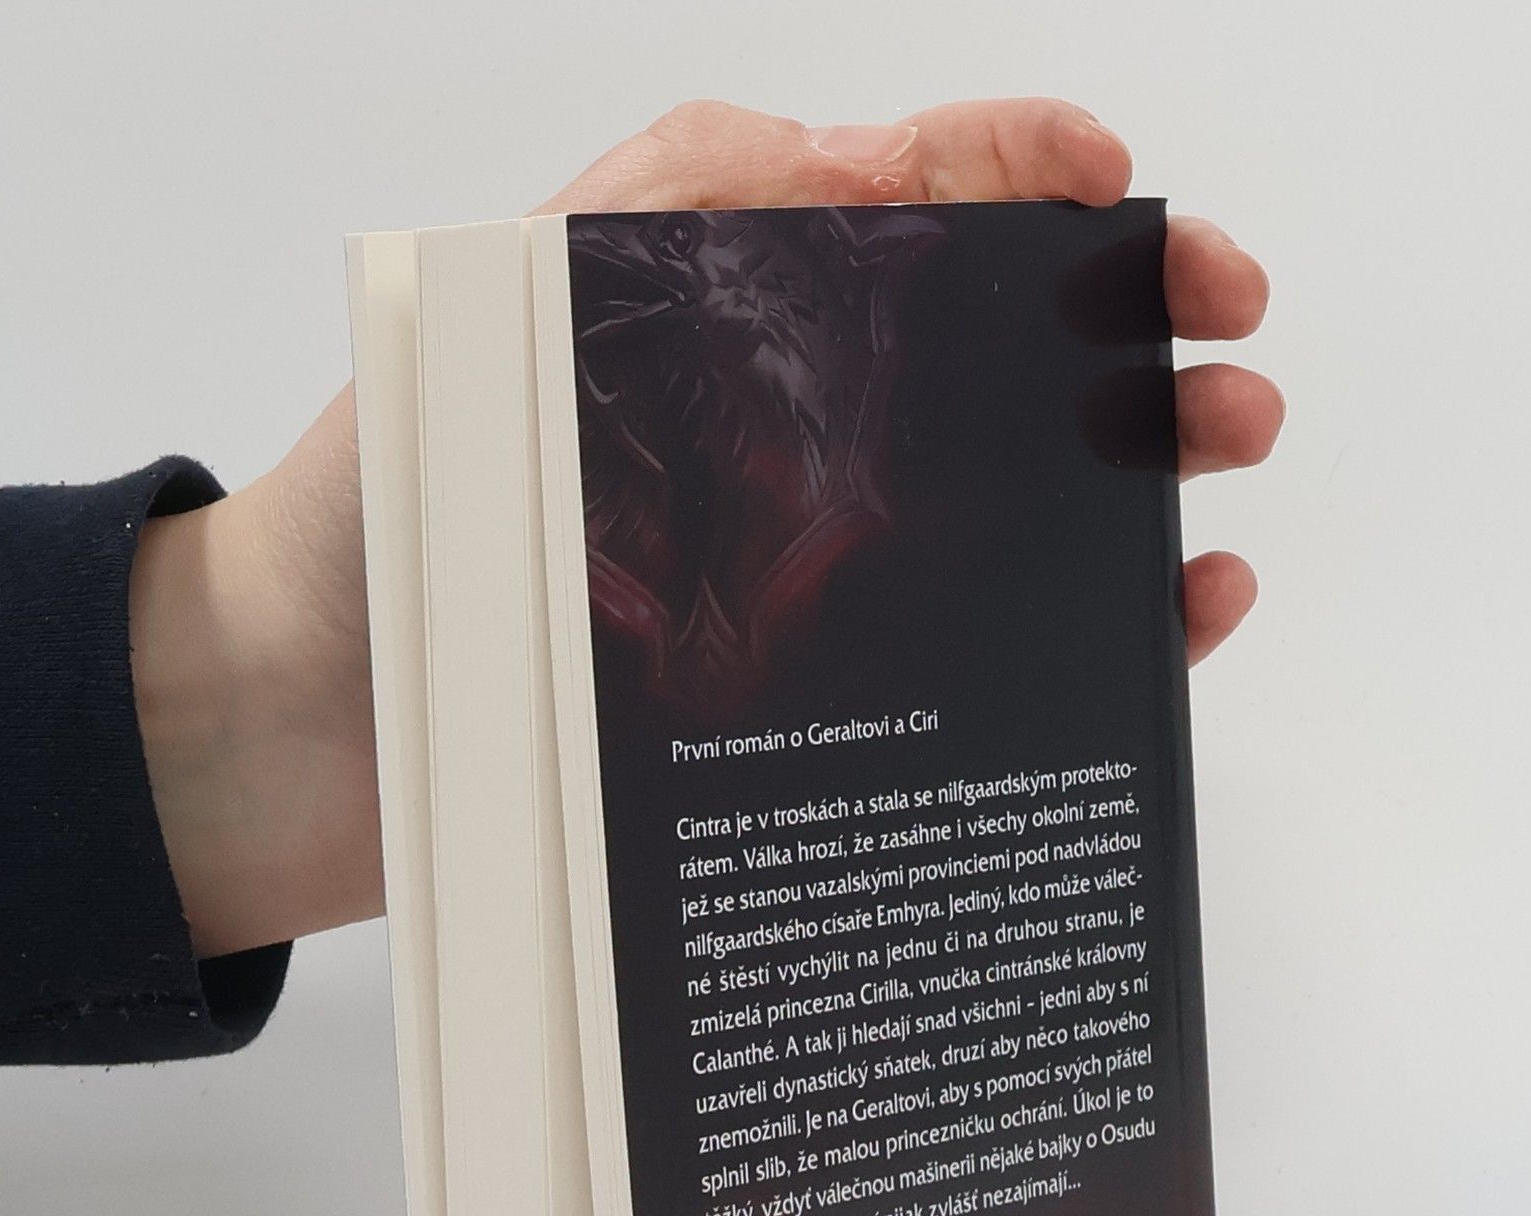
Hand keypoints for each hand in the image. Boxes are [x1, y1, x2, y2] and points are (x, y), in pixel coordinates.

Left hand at [131, 99, 1279, 957]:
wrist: (301, 735)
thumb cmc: (375, 516)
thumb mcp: (503, 309)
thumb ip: (674, 207)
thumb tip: (875, 165)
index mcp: (718, 312)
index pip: (906, 206)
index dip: (1034, 177)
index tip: (1130, 192)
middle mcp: (774, 435)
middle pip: (989, 359)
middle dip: (1127, 334)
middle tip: (1230, 352)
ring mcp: (798, 569)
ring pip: (1006, 502)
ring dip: (1133, 471)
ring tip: (1226, 461)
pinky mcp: (809, 699)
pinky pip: (972, 650)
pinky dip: (1080, 627)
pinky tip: (1173, 611)